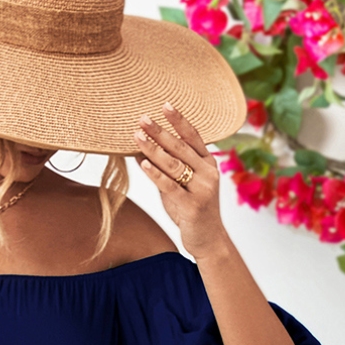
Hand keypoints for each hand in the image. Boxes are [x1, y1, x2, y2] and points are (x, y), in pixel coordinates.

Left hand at [133, 101, 229, 262]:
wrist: (207, 239)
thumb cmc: (191, 210)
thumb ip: (164, 170)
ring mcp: (202, 189)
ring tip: (137, 136)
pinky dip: (155, 174)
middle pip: (180, 147)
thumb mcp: (179, 186)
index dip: (179, 120)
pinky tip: (143, 163)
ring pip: (174, 164)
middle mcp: (208, 173)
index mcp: (208, 163)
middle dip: (160, 132)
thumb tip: (140, 151)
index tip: (164, 105)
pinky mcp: (193, 206)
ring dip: (153, 149)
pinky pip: (171, 186)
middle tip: (142, 118)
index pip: (193, 136)